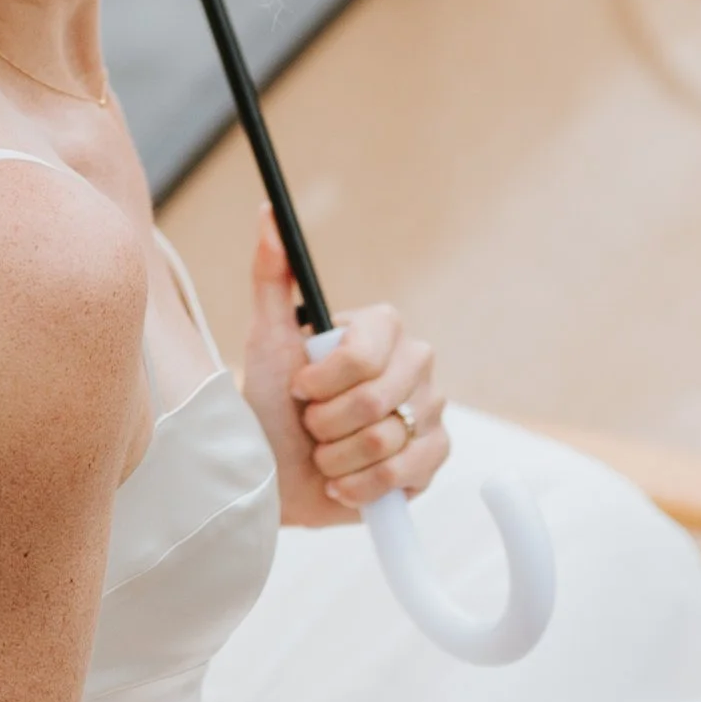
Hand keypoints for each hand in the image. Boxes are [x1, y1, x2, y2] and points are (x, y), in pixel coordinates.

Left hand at [241, 213, 447, 527]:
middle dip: (323, 424)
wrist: (280, 471)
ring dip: (335, 458)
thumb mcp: (266, 338)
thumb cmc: (272, 401)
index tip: (298, 388)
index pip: (362, 354)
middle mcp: (417, 363)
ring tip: (323, 453)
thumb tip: (268, 216)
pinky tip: (342, 480)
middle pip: (372, 403)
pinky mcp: (434, 457)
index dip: (322, 381)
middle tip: (310, 424)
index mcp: (384, 328)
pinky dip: (360, 485)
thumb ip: (271, 275)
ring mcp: (431, 411)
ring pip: (384, 441)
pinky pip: (404, 474)